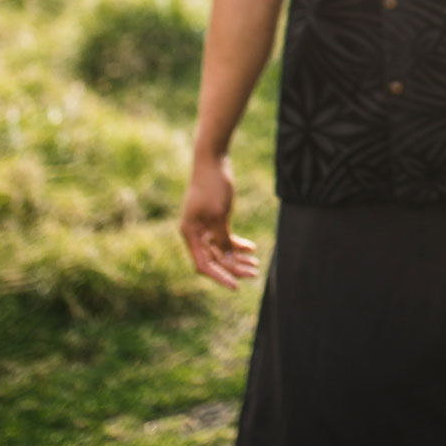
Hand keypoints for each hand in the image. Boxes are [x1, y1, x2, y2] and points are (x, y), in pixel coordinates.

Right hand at [180, 152, 259, 288]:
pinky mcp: (214, 217)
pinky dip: (237, 243)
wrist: (213, 159)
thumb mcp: (219, 215)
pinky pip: (224, 237)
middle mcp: (195, 232)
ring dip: (237, 257)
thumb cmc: (213, 186)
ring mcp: (204, 225)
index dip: (220, 276)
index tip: (236, 286)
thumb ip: (222, 238)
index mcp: (190, 233)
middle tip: (254, 273)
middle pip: (214, 258)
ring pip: (221, 249)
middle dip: (233, 267)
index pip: (203, 264)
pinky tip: (251, 248)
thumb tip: (227, 260)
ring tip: (255, 264)